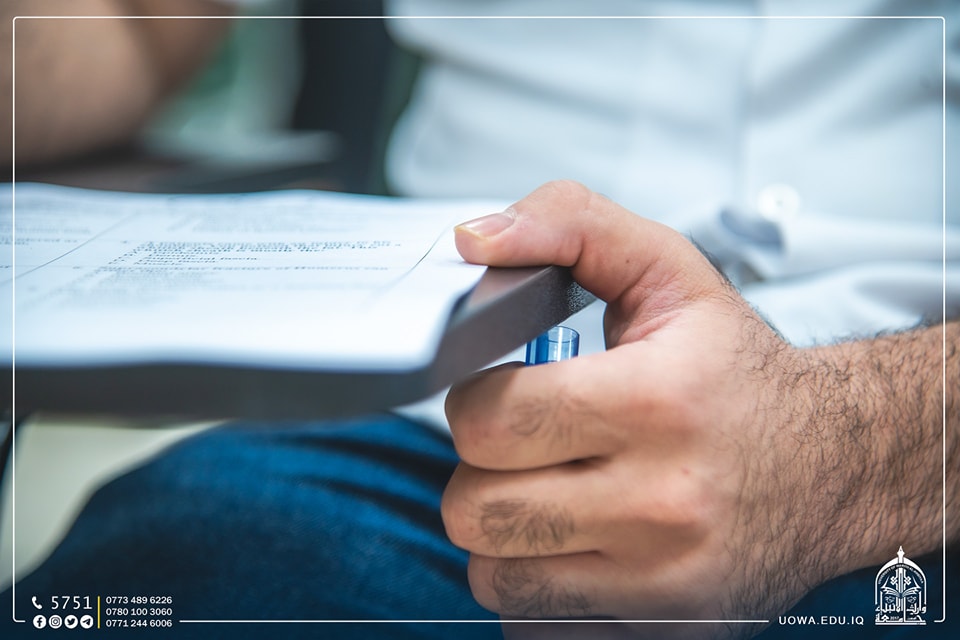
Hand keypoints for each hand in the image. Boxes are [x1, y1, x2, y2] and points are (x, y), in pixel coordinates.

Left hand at [442, 181, 950, 637]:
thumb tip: (470, 239)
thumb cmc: (734, 370)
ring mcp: (662, 577)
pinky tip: (574, 538)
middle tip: (524, 445)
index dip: (477, 401)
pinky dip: (534, 578)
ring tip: (550, 490)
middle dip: (481, 469)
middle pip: (477, 507)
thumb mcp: (666, 270)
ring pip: (493, 572)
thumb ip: (568, 225)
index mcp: (654, 400)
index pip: (489, 420)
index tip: (507, 392)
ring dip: (503, 529)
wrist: (835, 463)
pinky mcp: (662, 622)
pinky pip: (532, 616)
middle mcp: (661, 500)